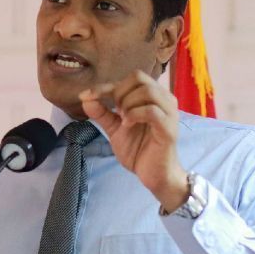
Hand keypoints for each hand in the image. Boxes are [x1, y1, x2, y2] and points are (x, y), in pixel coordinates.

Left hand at [79, 70, 188, 211]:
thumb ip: (102, 113)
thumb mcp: (114, 128)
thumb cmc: (138, 150)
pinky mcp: (169, 128)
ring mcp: (169, 113)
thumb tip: (85, 97)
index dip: (105, 85)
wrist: (153, 175)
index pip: (130, 78)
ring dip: (128, 103)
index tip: (86, 96)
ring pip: (147, 91)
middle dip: (119, 93)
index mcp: (153, 96)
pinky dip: (134, 115)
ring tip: (123, 119)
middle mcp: (164, 99)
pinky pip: (152, 111)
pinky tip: (127, 125)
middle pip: (139, 77)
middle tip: (116, 112)